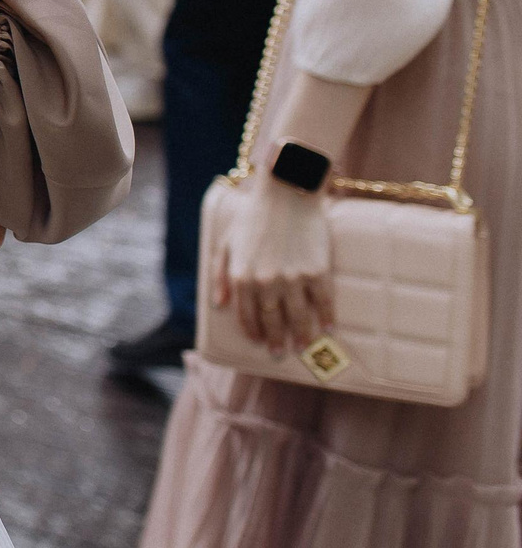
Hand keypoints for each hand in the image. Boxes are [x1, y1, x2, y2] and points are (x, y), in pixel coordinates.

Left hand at [212, 174, 333, 354]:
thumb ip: (220, 275)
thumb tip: (219, 304)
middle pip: (272, 320)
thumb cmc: (254, 217)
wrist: (286, 194)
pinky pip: (323, 302)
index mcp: (241, 276)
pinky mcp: (317, 271)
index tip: (259, 342)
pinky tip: (328, 328)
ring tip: (302, 347)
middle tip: (280, 353)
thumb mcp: (227, 243)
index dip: (253, 331)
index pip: (247, 314)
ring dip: (300, 335)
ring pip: (298, 316)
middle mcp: (266, 281)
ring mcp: (293, 278)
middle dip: (276, 339)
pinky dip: (326, 317)